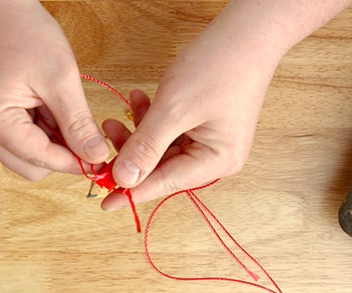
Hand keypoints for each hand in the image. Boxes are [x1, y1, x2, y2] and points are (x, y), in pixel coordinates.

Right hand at [0, 0, 108, 180]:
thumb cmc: (24, 33)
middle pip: (33, 168)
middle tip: (88, 134)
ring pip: (31, 158)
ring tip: (65, 110)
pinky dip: (46, 134)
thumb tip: (96, 157)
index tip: (103, 159)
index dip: (76, 163)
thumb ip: (78, 124)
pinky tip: (53, 108)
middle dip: (63, 156)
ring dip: (55, 145)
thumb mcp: (60, 79)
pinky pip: (26, 142)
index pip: (42, 161)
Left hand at [102, 0, 351, 210]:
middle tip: (105, 138)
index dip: (131, 192)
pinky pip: (169, 132)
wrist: (248, 33)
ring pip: (161, 149)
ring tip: (114, 118)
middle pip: (161, 168)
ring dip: (137, 133)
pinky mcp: (204, 125)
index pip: (164, 183)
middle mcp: (215, 158)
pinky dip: (151, 120)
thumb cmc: (218, 67)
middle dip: (131, 153)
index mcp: (215, 162)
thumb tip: (122, 180)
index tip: (103, 202)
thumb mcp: (173, 110)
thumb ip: (146, 147)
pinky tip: (138, 100)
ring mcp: (210, 141)